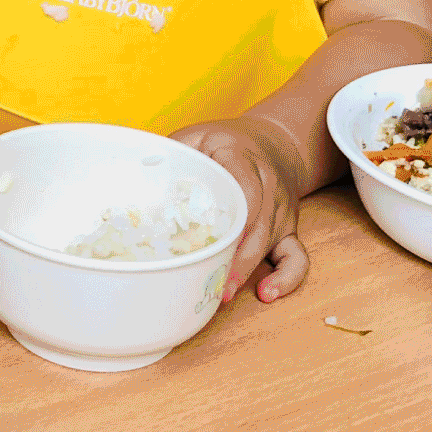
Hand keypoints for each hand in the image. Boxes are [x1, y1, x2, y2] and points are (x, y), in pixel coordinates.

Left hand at [169, 114, 309, 304]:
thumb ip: (171, 154)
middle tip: (209, 280)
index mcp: (243, 158)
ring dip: (247, 271)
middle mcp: (268, 185)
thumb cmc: (225, 142)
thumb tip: (133, 175)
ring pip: (272, 244)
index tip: (211, 243)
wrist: (274, 142)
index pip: (246, 190)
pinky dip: (287, 278)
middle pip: (257, 225)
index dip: (233, 220)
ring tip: (223, 293)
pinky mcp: (287, 229)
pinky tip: (267, 294)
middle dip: (234, 257)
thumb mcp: (196, 137)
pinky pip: (297, 257)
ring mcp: (281, 210)